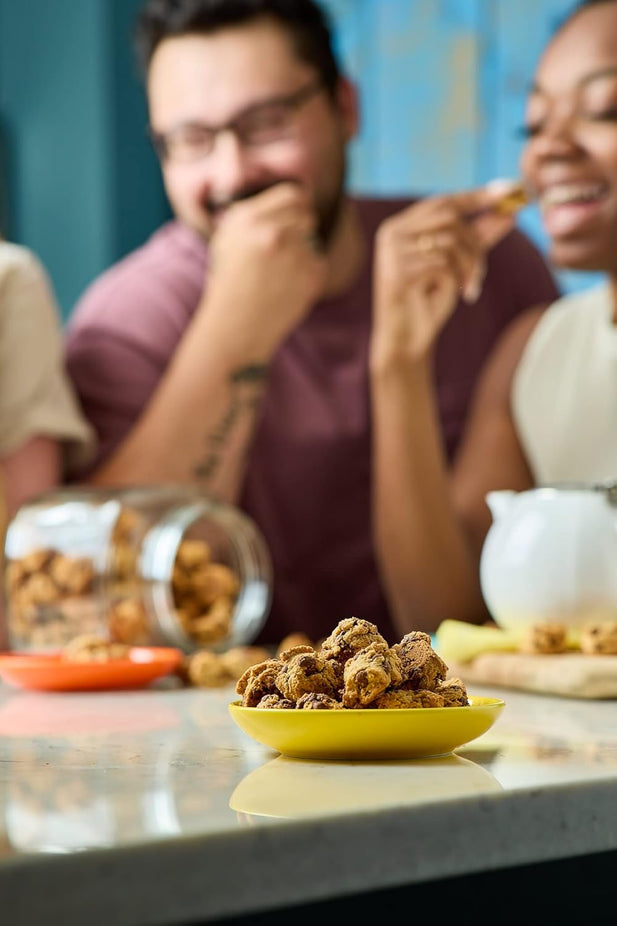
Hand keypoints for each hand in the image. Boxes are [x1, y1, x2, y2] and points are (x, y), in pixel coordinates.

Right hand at [205, 182, 326, 360]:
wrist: (235, 327)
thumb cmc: (230, 283)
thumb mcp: (228, 239)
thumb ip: (256, 214)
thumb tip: (299, 197)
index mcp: (249, 218)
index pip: (293, 195)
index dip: (297, 207)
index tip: (294, 219)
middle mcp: (272, 231)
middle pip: (307, 215)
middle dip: (300, 230)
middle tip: (282, 255)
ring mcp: (294, 254)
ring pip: (313, 241)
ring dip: (301, 254)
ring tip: (278, 276)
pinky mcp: (311, 275)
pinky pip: (319, 263)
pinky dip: (308, 275)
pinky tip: (286, 289)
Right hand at [371, 187, 515, 365]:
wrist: (406, 339)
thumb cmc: (428, 301)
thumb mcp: (457, 265)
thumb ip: (478, 237)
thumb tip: (508, 213)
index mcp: (401, 226)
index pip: (443, 202)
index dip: (476, 196)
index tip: (510, 191)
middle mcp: (392, 233)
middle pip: (449, 218)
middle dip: (475, 243)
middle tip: (482, 270)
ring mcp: (392, 251)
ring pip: (449, 241)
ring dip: (470, 265)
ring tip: (471, 287)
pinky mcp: (398, 272)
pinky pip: (442, 264)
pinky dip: (459, 279)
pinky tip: (460, 295)